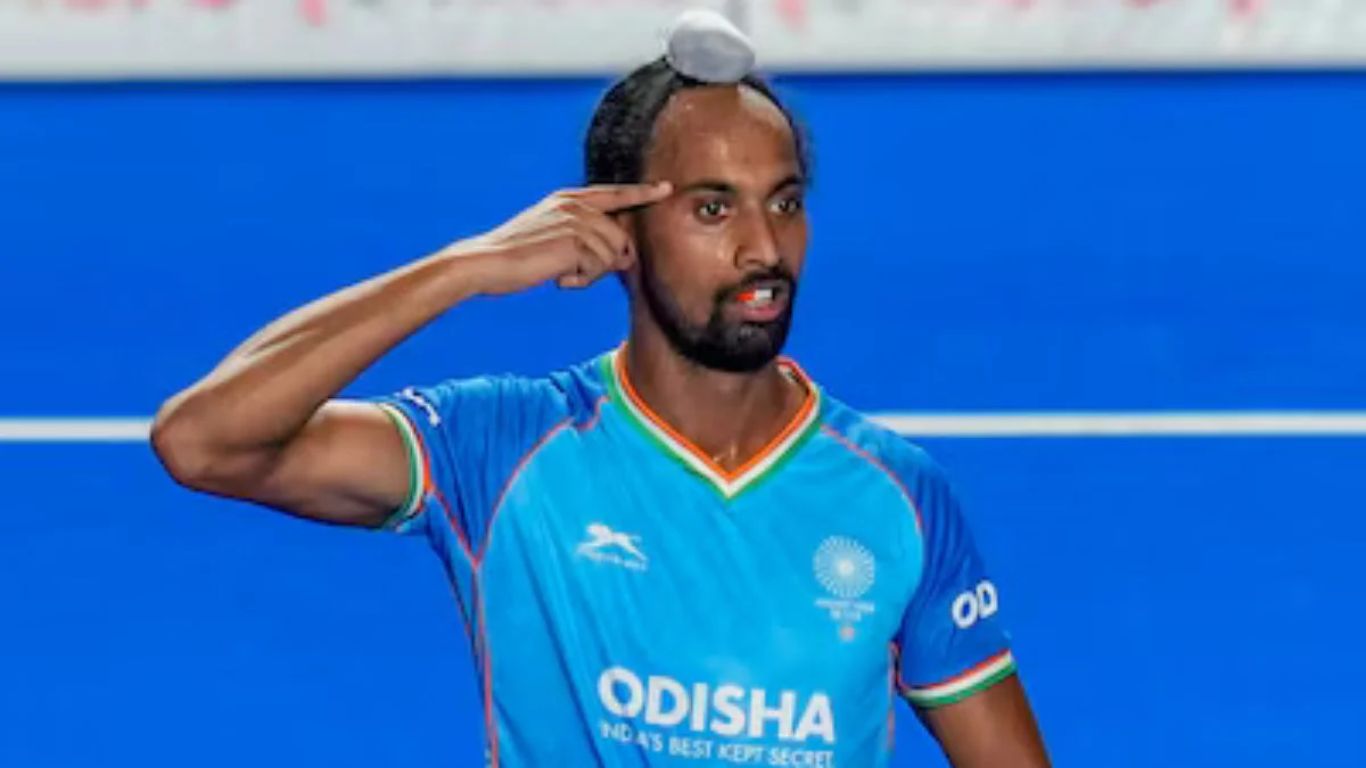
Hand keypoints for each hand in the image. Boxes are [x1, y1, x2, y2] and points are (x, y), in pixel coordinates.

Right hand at [456, 183, 672, 294]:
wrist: (487, 262)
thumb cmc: (517, 257)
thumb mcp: (553, 237)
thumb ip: (586, 238)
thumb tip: (625, 256)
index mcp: (569, 198)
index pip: (615, 194)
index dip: (642, 193)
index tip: (666, 188)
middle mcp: (575, 204)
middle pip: (620, 237)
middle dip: (607, 264)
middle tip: (577, 274)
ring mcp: (576, 219)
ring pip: (612, 254)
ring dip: (592, 274)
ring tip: (563, 275)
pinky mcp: (575, 238)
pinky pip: (600, 266)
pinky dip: (583, 280)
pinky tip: (559, 279)